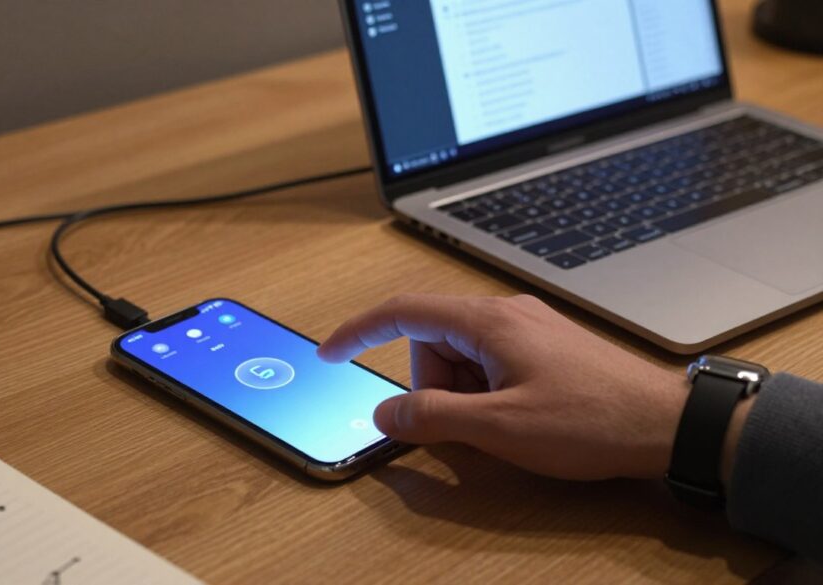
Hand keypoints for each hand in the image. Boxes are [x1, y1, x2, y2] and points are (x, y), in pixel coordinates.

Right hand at [317, 294, 689, 480]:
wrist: (666, 424)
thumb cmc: (590, 420)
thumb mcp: (500, 427)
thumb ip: (432, 418)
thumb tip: (384, 413)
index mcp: (486, 321)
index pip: (402, 311)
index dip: (358, 331)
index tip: (331, 352)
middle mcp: (504, 314)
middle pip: (432, 342)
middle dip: (433, 387)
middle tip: (468, 424)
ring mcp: (526, 329)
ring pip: (461, 358)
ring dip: (464, 395)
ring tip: (505, 424)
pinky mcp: (542, 347)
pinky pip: (490, 364)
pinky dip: (486, 393)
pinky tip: (520, 417)